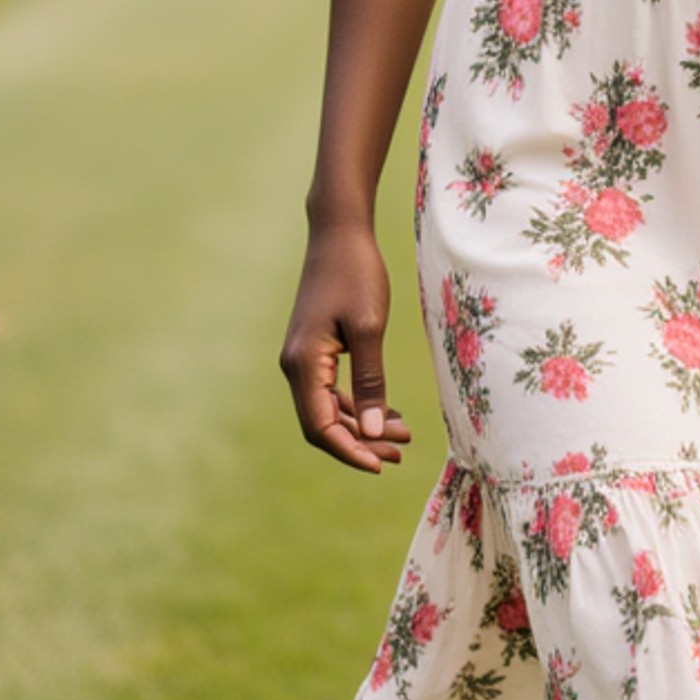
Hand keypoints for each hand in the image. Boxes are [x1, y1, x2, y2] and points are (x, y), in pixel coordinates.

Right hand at [278, 222, 411, 473]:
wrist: (340, 233)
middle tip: (401, 454)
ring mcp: (303, 358)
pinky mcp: (315, 350)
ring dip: (363, 426)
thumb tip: (372, 432)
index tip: (382, 466)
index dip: (349, 451)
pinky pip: (332, 391)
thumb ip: (370, 382)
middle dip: (360, 444)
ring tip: (404, 437)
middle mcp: (296, 366)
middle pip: (323, 423)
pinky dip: (358, 405)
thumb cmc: (356, 273)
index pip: (320, 427)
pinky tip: (388, 412)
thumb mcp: (369, 328)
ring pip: (329, 409)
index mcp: (303, 364)